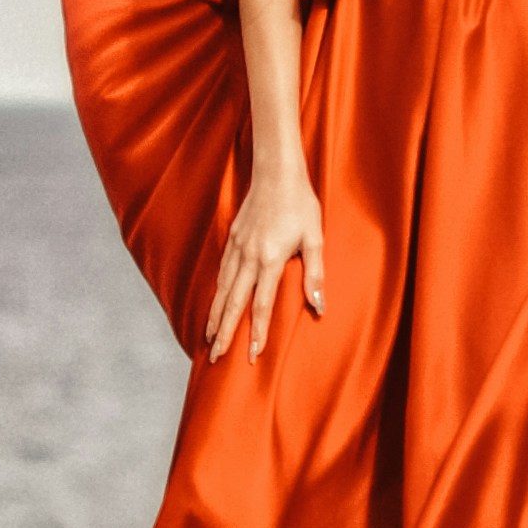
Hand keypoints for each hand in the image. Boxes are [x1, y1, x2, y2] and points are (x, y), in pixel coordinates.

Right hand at [206, 176, 325, 365]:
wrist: (276, 171)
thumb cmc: (300, 204)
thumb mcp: (314, 239)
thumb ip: (314, 275)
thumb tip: (318, 307)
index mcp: (269, 259)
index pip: (261, 306)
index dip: (256, 333)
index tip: (252, 356)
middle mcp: (248, 257)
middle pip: (233, 303)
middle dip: (224, 332)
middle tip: (216, 356)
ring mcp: (237, 247)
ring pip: (222, 289)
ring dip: (215, 315)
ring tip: (209, 337)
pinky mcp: (232, 238)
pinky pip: (222, 272)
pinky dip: (217, 292)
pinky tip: (216, 303)